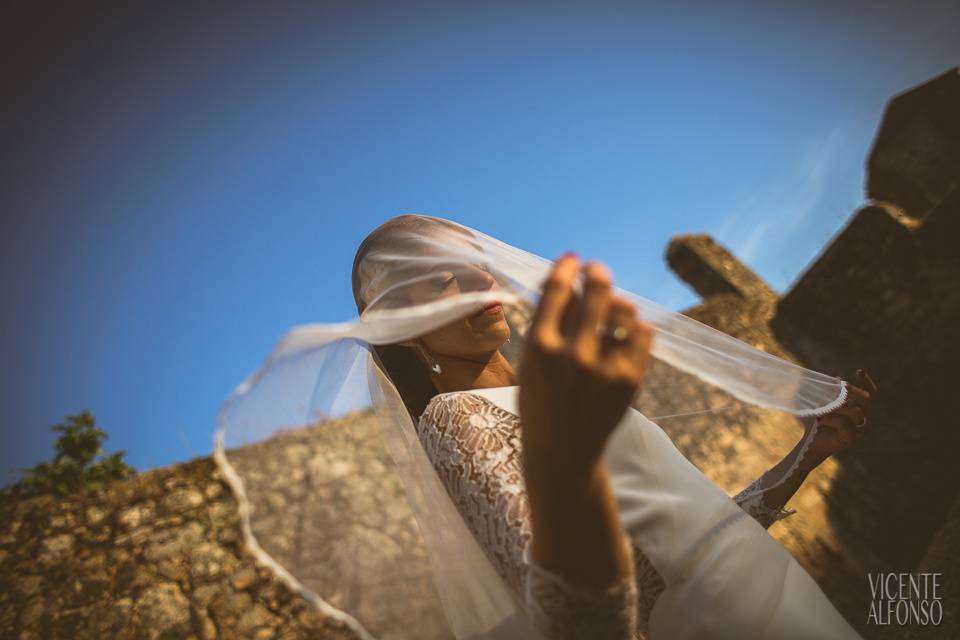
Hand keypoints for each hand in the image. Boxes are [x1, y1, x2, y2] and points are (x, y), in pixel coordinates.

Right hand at [518, 253, 654, 475]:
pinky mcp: (630, 379)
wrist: (563, 451)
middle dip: (597, 273)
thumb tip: (567, 278)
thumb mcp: (531, 362)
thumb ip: (547, 323)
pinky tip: (626, 332)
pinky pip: (642, 334)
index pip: (557, 290)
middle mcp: (573, 355)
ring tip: (613, 307)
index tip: (572, 258)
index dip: (566, 267)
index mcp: (540, 348)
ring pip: (624, 311)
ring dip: (618, 302)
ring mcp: (604, 368)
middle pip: (596, 293)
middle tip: (597, 270)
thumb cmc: (542, 401)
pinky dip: (635, 328)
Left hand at [805, 369, 877, 465]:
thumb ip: (830, 393)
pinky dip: (831, 420)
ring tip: (823, 409)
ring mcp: (858, 430)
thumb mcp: (822, 404)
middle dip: (852, 391)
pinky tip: (820, 420)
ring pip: (856, 412)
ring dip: (838, 407)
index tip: (859, 371)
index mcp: (857, 408)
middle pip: (866, 400)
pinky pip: (845, 425)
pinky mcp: (851, 439)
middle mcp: (861, 419)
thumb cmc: (816, 422)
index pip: (869, 394)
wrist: (810, 443)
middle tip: (839, 388)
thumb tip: (837, 378)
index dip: (867, 382)